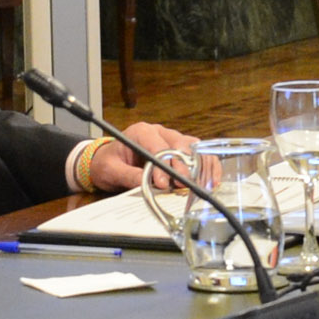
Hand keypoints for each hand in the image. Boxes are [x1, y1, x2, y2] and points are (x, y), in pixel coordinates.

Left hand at [85, 120, 200, 194]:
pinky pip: (199, 154)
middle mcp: (159, 132)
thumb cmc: (108, 163)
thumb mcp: (112, 171)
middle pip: (180, 145)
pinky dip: (207, 166)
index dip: (163, 166)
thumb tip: (149, 185)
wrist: (107, 161)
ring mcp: (172, 139)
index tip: (163, 183)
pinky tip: (211, 180)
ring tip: (200, 185)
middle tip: (183, 186)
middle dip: (183, 167)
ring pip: (194, 148)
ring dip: (199, 167)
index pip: (158, 147)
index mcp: (141, 132)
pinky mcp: (180, 149)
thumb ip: (129, 176)